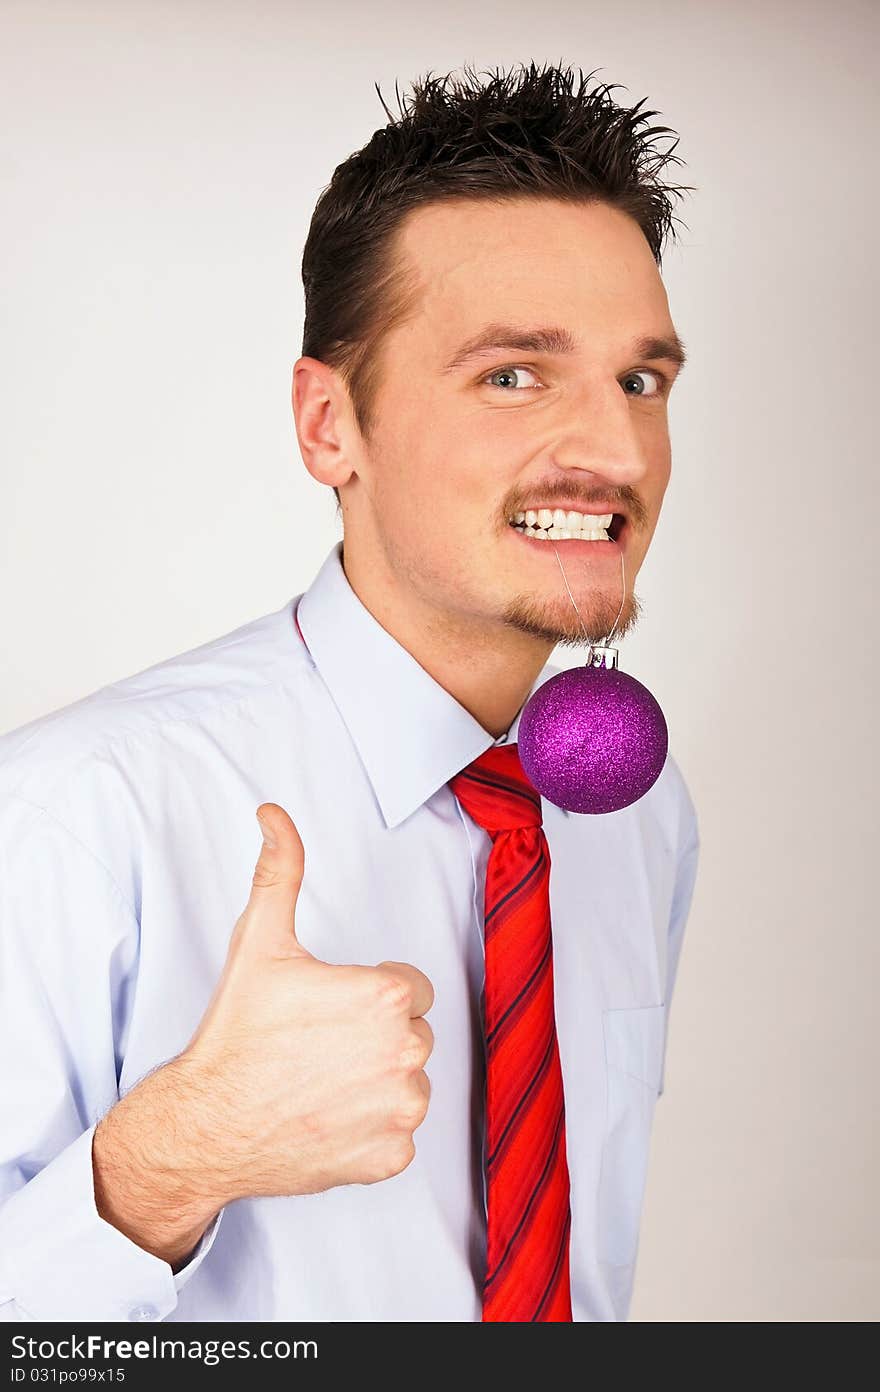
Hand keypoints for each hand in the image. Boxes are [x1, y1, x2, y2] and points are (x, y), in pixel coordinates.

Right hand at [177, 802, 434, 1201]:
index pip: (410, 989)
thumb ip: (280, 871)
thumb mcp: (259, 941)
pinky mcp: (391, 1157)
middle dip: (374, 1038)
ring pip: (408, 1084)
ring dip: (376, 1083)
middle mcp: (406, 1052)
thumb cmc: (236, 1034)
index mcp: (386, 996)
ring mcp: (401, 1109)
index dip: (368, 996)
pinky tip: (326, 1119)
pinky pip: (397, 1135)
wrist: (205, 1123)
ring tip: (321, 1083)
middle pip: (412, 1034)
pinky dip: (368, 1131)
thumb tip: (274, 815)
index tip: (329, 1010)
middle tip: (318, 1047)